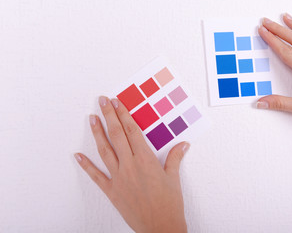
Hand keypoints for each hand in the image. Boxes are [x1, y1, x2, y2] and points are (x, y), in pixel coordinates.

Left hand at [75, 96, 188, 232]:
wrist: (160, 227)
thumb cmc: (169, 203)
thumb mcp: (174, 178)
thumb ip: (175, 158)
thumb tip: (183, 144)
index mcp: (146, 160)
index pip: (132, 131)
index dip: (124, 115)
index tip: (118, 103)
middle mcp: (130, 166)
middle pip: (117, 135)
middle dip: (109, 116)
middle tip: (103, 101)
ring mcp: (119, 178)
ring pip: (105, 150)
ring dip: (97, 133)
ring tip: (91, 118)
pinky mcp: (112, 191)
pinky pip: (96, 176)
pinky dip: (86, 165)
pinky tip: (78, 156)